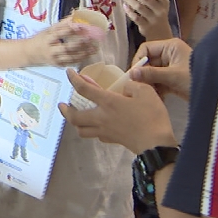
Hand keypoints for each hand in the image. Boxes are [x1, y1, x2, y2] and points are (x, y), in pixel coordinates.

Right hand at [27, 18, 98, 66]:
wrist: (30, 53)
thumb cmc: (41, 39)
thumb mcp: (48, 29)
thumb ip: (62, 24)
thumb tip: (74, 15)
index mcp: (47, 39)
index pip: (59, 34)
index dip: (70, 30)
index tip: (82, 26)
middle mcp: (51, 50)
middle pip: (67, 48)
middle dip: (80, 44)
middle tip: (91, 39)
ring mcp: (55, 59)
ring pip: (71, 57)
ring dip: (84, 53)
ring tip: (94, 48)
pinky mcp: (58, 65)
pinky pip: (71, 63)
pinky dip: (81, 59)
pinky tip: (89, 55)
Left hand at [60, 73, 177, 151]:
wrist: (155, 144)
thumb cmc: (151, 116)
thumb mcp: (145, 92)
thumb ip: (132, 85)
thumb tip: (124, 86)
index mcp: (108, 102)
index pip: (84, 89)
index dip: (73, 79)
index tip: (68, 73)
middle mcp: (102, 117)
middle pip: (75, 117)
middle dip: (65, 110)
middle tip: (62, 104)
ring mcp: (105, 131)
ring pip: (81, 130)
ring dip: (75, 123)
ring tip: (75, 117)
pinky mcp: (112, 140)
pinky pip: (95, 136)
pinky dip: (92, 130)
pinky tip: (96, 127)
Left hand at [117, 0, 171, 39]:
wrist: (161, 34)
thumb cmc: (156, 14)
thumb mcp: (158, 4)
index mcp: (164, 1)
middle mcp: (160, 9)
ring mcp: (153, 19)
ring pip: (139, 6)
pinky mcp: (146, 27)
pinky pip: (135, 17)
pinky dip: (129, 10)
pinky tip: (124, 5)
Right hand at [129, 38, 192, 99]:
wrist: (216, 92)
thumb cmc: (196, 78)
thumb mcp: (173, 76)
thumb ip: (151, 74)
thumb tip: (131, 73)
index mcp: (170, 46)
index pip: (146, 48)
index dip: (138, 60)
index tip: (133, 75)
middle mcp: (169, 54)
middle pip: (148, 62)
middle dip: (143, 75)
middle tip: (138, 88)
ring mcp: (172, 67)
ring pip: (153, 73)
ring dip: (149, 84)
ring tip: (147, 94)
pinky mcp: (174, 79)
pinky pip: (160, 82)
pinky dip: (157, 90)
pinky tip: (155, 98)